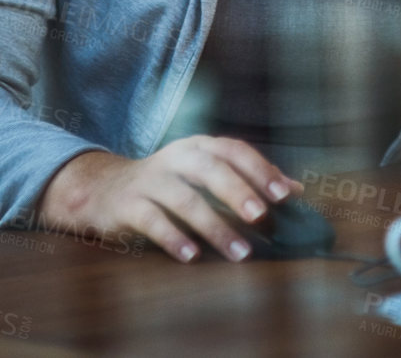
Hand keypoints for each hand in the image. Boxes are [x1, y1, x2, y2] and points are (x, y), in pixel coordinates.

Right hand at [37, 137, 304, 261]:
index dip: (259, 169)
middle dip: (238, 192)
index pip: (233, 150)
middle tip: (262, 217)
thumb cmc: (167, 183)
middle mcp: (176, 157)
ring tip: (239, 251)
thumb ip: (248, 181)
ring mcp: (151, 179)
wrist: (104, 189)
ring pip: (185, 199)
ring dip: (214, 226)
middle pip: (211, 169)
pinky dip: (173, 237)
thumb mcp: (204, 174)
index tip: (284, 194)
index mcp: (198, 146)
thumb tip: (296, 189)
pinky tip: (191, 255)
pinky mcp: (129, 204)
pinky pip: (152, 220)